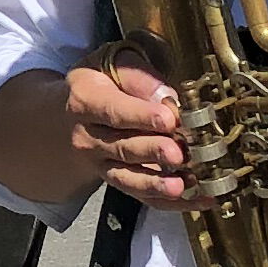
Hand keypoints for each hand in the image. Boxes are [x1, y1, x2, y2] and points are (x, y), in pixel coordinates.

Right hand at [70, 55, 190, 210]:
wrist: (68, 115)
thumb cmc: (100, 82)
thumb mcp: (111, 64)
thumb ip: (138, 77)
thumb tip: (167, 96)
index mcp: (85, 100)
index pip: (113, 111)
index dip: (141, 116)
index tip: (169, 119)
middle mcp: (88, 137)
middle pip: (122, 147)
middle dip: (153, 152)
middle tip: (179, 154)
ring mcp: (100, 164)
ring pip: (127, 177)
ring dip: (156, 184)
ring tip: (182, 186)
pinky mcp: (116, 181)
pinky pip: (140, 196)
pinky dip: (169, 202)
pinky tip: (198, 199)